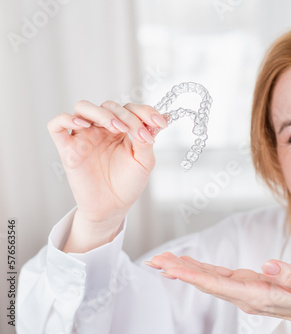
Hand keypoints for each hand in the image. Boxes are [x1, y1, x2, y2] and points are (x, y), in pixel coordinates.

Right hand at [48, 101, 167, 250]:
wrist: (113, 207)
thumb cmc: (128, 183)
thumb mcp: (144, 161)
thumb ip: (147, 139)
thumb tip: (159, 118)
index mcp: (121, 129)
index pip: (130, 108)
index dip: (146, 111)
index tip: (161, 123)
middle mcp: (101, 129)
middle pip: (109, 106)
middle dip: (127, 115)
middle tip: (139, 133)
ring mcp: (84, 137)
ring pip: (83, 108)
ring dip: (102, 113)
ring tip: (118, 128)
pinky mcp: (67, 149)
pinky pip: (56, 126)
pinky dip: (66, 119)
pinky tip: (83, 125)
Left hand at [146, 253, 290, 332]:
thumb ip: (290, 275)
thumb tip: (268, 264)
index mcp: (257, 295)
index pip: (220, 285)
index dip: (195, 277)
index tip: (172, 271)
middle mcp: (244, 295)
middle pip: (206, 283)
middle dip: (180, 272)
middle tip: (155, 262)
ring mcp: (242, 291)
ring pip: (207, 279)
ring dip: (184, 270)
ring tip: (161, 260)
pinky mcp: (244, 284)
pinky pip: (216, 276)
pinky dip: (198, 269)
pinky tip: (186, 263)